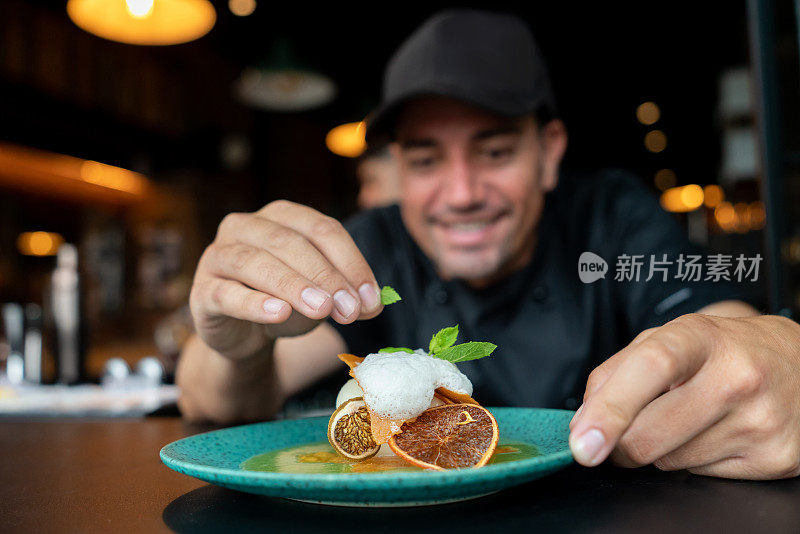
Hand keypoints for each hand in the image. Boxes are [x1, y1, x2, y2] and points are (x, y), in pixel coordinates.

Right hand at [189, 200, 382, 359]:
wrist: (244, 336)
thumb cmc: (286, 303)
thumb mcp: (320, 296)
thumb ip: (343, 296)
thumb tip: (372, 304)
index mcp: (281, 217)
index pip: (321, 229)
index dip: (351, 261)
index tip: (371, 299)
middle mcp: (246, 227)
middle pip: (289, 243)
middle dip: (325, 276)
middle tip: (350, 308)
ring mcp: (218, 256)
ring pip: (255, 263)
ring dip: (293, 285)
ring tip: (322, 309)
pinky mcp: (202, 291)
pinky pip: (226, 293)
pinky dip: (254, 303)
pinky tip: (278, 313)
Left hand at [569, 313, 799, 478]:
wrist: (799, 363)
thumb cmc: (719, 350)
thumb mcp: (666, 339)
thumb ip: (616, 372)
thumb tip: (583, 421)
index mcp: (700, 337)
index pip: (650, 368)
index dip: (610, 408)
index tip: (584, 440)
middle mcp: (737, 376)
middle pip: (649, 434)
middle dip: (620, 442)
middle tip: (626, 428)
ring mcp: (760, 420)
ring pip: (669, 462)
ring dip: (660, 448)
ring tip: (687, 417)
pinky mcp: (775, 458)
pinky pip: (700, 476)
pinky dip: (692, 461)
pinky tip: (713, 432)